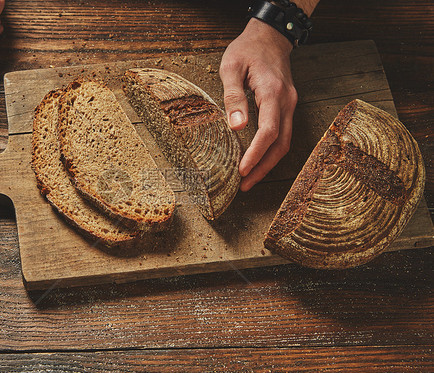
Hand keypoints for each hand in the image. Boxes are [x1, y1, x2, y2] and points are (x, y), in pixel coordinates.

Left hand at [219, 19, 297, 191]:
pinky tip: (258, 161)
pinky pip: (284, 134)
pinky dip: (272, 151)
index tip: (242, 171)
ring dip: (268, 163)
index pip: (268, 132)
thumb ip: (233, 96)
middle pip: (281, 144)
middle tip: (245, 185)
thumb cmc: (247, 50)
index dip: (256, 154)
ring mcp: (291, 105)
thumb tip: (237, 127)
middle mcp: (287, 102)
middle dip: (263, 168)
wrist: (270, 37)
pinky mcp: (288, 107)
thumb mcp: (231, 67)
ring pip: (285, 142)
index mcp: (273, 92)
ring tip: (250, 179)